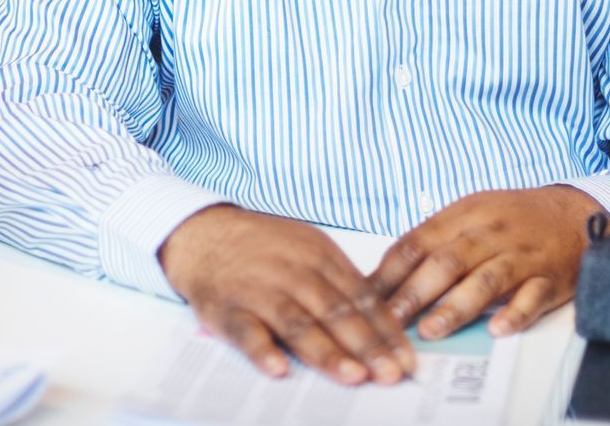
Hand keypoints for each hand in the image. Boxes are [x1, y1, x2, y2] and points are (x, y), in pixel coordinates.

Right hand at [159, 205, 414, 386]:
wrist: (202, 233)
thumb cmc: (263, 248)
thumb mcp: (307, 250)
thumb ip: (341, 283)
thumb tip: (383, 324)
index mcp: (319, 256)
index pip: (361, 297)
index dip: (386, 331)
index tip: (407, 361)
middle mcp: (292, 271)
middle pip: (335, 311)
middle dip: (367, 345)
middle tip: (391, 374)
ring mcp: (258, 290)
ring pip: (297, 323)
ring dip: (327, 351)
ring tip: (353, 376)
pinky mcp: (226, 308)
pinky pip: (246, 331)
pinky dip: (262, 350)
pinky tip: (279, 369)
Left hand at [370, 185, 607, 340]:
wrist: (574, 213)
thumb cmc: (511, 218)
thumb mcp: (469, 214)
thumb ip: (432, 240)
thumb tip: (386, 275)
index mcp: (463, 215)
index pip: (418, 243)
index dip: (390, 272)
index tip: (367, 298)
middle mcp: (490, 233)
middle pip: (447, 262)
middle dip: (414, 293)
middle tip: (390, 322)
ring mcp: (521, 256)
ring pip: (486, 280)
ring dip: (456, 306)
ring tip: (430, 330)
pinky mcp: (550, 278)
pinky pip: (533, 296)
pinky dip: (516, 313)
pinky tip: (498, 329)